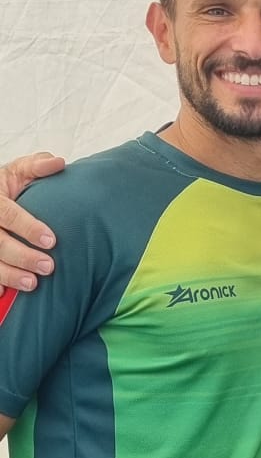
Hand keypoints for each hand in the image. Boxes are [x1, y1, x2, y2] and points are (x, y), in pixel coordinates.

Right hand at [0, 152, 62, 290]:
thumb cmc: (5, 186)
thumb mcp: (17, 171)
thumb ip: (36, 166)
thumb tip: (59, 162)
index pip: (8, 213)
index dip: (28, 227)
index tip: (51, 240)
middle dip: (23, 256)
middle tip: (49, 267)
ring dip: (9, 275)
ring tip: (32, 284)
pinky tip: (4, 294)